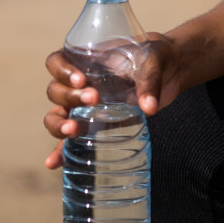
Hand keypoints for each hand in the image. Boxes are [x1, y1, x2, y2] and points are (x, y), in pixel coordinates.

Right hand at [41, 32, 183, 168]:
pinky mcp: (94, 126)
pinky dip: (60, 151)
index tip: (81, 80)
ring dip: (59, 124)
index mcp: (85, 60)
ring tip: (73, 130)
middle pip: (55, 91)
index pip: (56, 62)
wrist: (169, 71)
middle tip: (94, 99)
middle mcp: (78, 84)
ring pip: (56, 115)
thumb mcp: (152, 63)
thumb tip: (149, 107)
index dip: (62, 72)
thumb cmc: (155, 59)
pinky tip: (53, 163)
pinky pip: (71, 139)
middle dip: (70, 97)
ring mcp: (83, 107)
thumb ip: (149, 81)